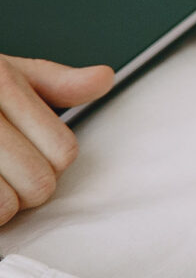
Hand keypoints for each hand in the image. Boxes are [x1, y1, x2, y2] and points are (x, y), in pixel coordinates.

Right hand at [0, 55, 111, 224]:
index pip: (62, 152)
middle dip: (26, 190)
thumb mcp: (6, 71)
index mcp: (2, 84)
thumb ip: (54, 82)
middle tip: (7, 177)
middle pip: (38, 184)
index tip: (32, 158)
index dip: (52, 164)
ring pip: (5, 205)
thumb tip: (103, 79)